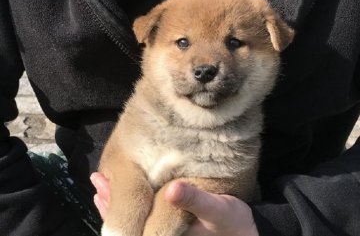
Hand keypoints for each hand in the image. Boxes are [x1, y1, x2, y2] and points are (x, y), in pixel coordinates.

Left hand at [91, 173, 258, 235]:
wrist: (246, 235)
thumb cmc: (233, 224)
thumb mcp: (219, 210)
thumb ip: (195, 201)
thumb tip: (172, 191)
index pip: (132, 226)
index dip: (113, 208)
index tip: (101, 187)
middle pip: (128, 224)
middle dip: (111, 203)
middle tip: (98, 179)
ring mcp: (163, 233)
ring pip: (134, 221)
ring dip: (117, 203)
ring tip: (103, 184)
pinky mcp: (170, 228)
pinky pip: (144, 218)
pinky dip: (133, 205)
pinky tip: (126, 194)